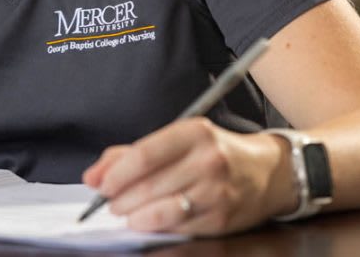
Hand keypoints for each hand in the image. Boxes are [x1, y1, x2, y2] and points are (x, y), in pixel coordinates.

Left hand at [82, 118, 291, 235]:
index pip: (145, 154)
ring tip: (126, 213)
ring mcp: (217, 192)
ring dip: (134, 216)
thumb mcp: (177, 140)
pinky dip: (156, 227)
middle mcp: (208, 161)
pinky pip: (179, 228)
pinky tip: (148, 221)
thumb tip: (92, 176)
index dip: (116, 174)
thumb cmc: (213, 153)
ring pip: (162, 211)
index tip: (100, 184)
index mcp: (194, 133)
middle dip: (120, 198)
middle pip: (150, 185)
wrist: (268, 172)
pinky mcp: (222, 219)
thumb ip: (130, 154)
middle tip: (109, 202)